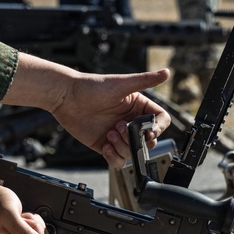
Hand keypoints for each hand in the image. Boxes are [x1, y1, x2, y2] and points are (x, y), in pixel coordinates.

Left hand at [1, 55, 171, 169]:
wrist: (67, 97)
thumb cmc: (92, 87)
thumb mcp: (122, 84)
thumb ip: (145, 81)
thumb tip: (167, 73)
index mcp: (138, 107)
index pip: (160, 121)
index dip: (158, 128)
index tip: (148, 131)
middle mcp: (130, 122)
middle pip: (148, 141)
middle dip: (136, 139)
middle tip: (120, 127)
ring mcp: (118, 135)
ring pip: (133, 152)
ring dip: (123, 147)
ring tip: (109, 134)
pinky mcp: (105, 146)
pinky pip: (118, 160)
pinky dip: (114, 157)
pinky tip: (105, 146)